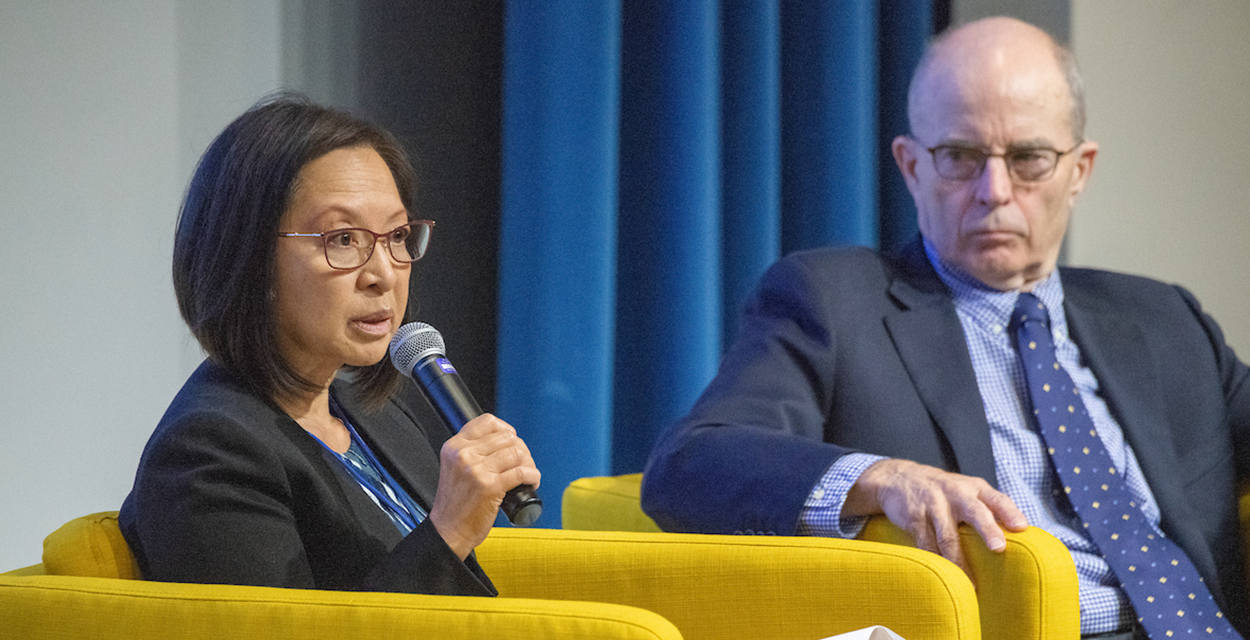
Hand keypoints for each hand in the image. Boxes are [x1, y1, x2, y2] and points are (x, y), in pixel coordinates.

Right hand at [427, 413, 540, 559]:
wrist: (448, 531)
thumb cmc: (454, 504)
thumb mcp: (454, 468)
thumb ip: (471, 452)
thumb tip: (504, 440)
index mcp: (454, 447)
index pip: (487, 422)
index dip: (506, 429)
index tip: (512, 441)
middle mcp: (464, 454)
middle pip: (507, 437)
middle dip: (521, 450)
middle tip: (523, 464)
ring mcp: (477, 470)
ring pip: (517, 452)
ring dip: (529, 463)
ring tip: (527, 474)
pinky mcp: (490, 486)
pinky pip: (521, 472)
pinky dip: (533, 476)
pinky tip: (531, 482)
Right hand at [843, 459, 1027, 576]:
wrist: (898, 478)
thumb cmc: (943, 491)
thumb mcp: (966, 490)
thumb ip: (989, 507)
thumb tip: (1021, 535)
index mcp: (974, 488)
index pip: (996, 499)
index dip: (1009, 512)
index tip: (1022, 528)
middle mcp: (955, 494)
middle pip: (974, 512)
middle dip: (987, 529)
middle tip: (998, 548)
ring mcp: (933, 505)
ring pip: (948, 536)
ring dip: (960, 561)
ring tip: (972, 583)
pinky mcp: (915, 518)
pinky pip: (926, 544)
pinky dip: (936, 562)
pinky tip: (945, 575)